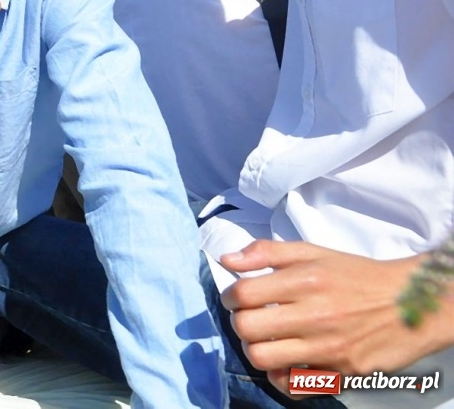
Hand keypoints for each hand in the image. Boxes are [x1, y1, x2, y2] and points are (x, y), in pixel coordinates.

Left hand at [221, 240, 447, 393]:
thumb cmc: (357, 276)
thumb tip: (226, 260)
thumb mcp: (313, 253)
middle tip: (250, 318)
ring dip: (256, 349)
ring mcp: (329, 348)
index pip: (243, 294)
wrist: (411, 304)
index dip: (230, 296)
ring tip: (266, 340)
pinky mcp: (342, 373)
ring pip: (263, 358)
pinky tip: (285, 362)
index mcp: (306, 281)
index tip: (237, 298)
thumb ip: (266, 253)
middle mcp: (316, 315)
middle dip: (239, 322)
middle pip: (246, 328)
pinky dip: (281, 377)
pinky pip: (294, 385)